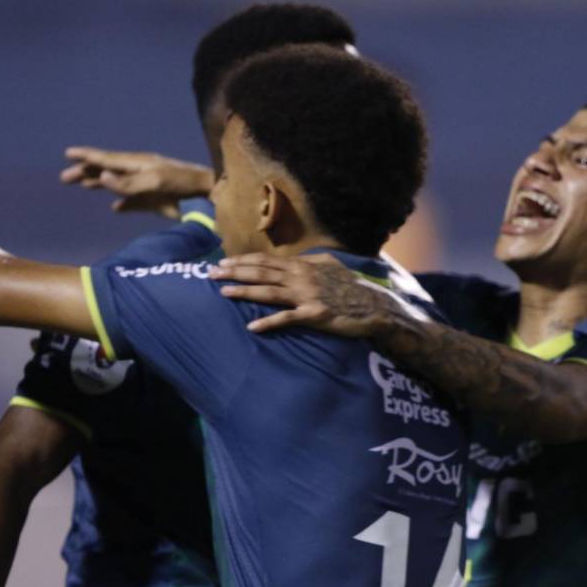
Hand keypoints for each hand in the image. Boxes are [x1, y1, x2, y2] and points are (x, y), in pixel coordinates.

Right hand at [60, 147, 213, 216]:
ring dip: (98, 184)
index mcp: (138, 163)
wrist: (208, 195)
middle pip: (107, 170)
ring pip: (117, 184)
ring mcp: (147, 186)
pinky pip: (134, 202)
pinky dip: (123, 204)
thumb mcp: (155, 182)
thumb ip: (128, 182)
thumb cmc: (183, 185)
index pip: (107, 159)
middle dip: (86, 172)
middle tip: (65, 177)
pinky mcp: (156, 201)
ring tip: (80, 185)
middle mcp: (140, 172)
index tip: (68, 153)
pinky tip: (115, 208)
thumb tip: (101, 176)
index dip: (88, 157)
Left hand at [209, 253, 401, 335]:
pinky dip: (269, 322)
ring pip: (269, 292)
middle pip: (261, 272)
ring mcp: (307, 296)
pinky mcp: (314, 315)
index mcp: (303, 266)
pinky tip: (252, 327)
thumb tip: (294, 260)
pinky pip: (287, 318)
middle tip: (211, 274)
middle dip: (234, 273)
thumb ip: (310, 262)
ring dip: (244, 292)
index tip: (222, 262)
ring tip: (222, 294)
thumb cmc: (352, 287)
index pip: (266, 261)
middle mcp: (302, 278)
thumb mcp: (331, 266)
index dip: (242, 261)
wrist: (375, 306)